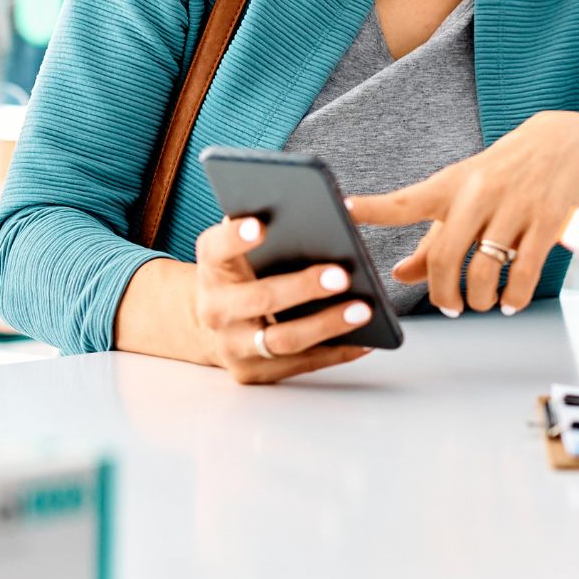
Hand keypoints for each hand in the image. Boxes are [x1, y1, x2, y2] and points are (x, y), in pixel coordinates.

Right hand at [192, 216, 376, 383]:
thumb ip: (265, 227)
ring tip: (363, 310)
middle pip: (259, 299)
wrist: (212, 325)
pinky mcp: (253, 372)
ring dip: (326, 326)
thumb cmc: (242, 275)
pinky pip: (300, 365)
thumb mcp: (242, 249)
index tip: (261, 225)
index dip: (236, 237)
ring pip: (282, 341)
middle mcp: (215, 309)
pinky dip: (336, 352)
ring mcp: (232, 346)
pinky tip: (366, 339)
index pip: (217, 248)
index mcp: (212, 268)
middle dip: (302, 288)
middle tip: (341, 275)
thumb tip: (320, 206)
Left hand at [352, 111, 578, 316]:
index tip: (342, 208)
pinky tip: (510, 300)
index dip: (371, 207)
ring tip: (483, 302)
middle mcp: (478, 194)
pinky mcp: (547, 221)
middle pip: (447, 258)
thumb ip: (432, 240)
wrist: (565, 143)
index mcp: (450, 186)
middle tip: (450, 307)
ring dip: (480, 300)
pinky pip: (524, 275)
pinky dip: (513, 298)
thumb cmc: (504, 173)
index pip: (405, 201)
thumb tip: (399, 275)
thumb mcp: (464, 194)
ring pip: (485, 273)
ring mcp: (514, 207)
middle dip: (444, 296)